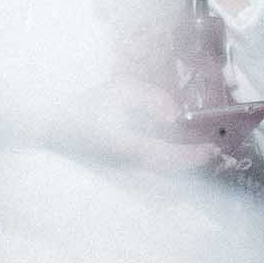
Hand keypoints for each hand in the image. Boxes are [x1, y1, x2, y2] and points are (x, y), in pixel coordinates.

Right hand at [64, 75, 221, 173]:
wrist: (51, 126)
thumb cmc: (84, 107)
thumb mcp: (120, 90)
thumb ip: (151, 99)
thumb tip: (173, 116)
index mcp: (130, 147)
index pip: (170, 158)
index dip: (194, 156)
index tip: (212, 148)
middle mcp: (129, 164)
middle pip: (170, 171)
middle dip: (192, 162)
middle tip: (211, 149)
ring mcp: (123, 169)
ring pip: (161, 172)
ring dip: (181, 163)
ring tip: (197, 149)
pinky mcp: (118, 168)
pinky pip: (150, 168)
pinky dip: (168, 161)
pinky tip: (172, 148)